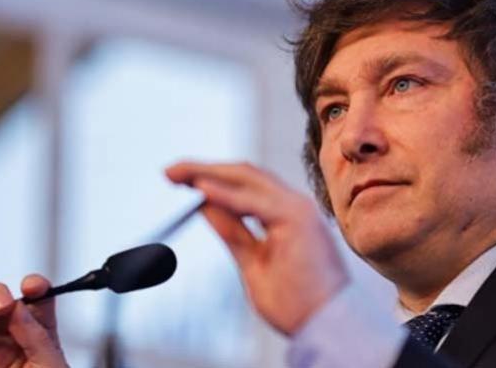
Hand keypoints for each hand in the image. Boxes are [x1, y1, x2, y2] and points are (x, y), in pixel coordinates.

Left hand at [166, 161, 348, 334]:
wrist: (327, 326)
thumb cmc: (296, 302)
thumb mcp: (252, 261)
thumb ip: (232, 231)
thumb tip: (204, 205)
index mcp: (286, 214)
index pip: (245, 184)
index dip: (212, 177)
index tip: (179, 180)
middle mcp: (294, 205)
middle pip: (244, 174)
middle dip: (204, 169)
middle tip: (169, 171)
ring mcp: (298, 209)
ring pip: (248, 178)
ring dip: (210, 172)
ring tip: (178, 173)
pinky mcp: (296, 220)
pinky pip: (253, 202)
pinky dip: (225, 194)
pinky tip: (200, 189)